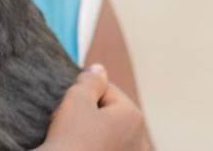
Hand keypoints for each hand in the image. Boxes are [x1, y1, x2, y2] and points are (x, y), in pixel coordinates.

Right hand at [35, 64, 150, 150]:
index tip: (71, 110)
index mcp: (133, 116)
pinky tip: (83, 149)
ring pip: (111, 134)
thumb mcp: (77, 99)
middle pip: (112, 114)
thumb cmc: (70, 137)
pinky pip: (110, 148)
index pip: (107, 91)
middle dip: (94, 114)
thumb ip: (91, 80)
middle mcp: (141, 140)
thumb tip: (100, 69)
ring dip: (97, 132)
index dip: (85, 95)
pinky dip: (98, 147)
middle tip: (73, 125)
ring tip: (77, 140)